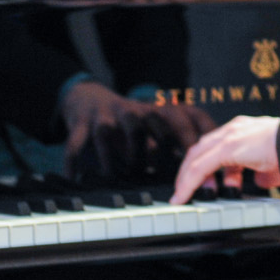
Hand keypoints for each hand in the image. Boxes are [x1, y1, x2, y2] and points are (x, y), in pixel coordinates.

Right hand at [59, 82, 212, 179]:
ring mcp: (108, 115)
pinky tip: (76, 179)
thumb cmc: (131, 122)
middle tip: (171, 175)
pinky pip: (77, 143)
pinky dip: (74, 162)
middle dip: (164, 148)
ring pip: (119, 133)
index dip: (197, 135)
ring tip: (130, 177)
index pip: (187, 115)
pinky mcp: (83, 123)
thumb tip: (205, 172)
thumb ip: (177, 144)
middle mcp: (135, 109)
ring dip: (122, 157)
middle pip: (154, 123)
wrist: (89, 100)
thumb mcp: (158, 126)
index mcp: (159, 109)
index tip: (205, 158)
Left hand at [171, 115, 279, 203]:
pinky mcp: (229, 146)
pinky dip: (189, 183)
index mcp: (247, 130)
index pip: (217, 145)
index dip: (205, 164)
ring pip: (196, 156)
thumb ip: (264, 174)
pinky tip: (183, 196)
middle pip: (201, 148)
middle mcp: (236, 128)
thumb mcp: (276, 166)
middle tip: (186, 189)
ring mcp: (231, 134)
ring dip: (186, 178)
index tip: (202, 181)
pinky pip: (200, 167)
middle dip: (190, 171)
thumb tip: (259, 182)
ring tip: (181, 196)